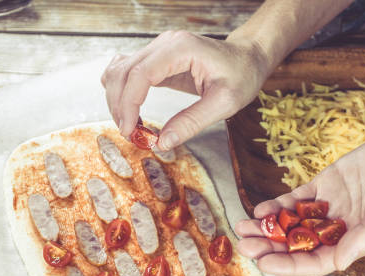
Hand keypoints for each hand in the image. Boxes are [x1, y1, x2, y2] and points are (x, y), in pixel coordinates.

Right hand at [101, 30, 270, 149]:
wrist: (247, 59)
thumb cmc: (241, 76)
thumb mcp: (225, 103)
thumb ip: (192, 122)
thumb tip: (162, 143)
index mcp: (181, 49)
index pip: (140, 73)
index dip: (128, 103)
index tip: (129, 130)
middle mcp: (165, 44)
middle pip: (124, 72)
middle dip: (119, 106)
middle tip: (129, 134)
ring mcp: (158, 49)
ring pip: (120, 71)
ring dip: (117, 99)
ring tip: (129, 125)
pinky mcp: (156, 59)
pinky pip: (127, 71)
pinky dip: (122, 92)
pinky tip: (130, 111)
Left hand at [235, 127, 364, 275]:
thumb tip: (338, 263)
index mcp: (356, 242)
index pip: (316, 262)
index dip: (289, 265)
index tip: (265, 264)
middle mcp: (338, 229)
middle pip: (297, 245)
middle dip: (269, 246)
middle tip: (243, 245)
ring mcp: (330, 207)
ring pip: (292, 223)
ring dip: (267, 227)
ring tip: (241, 227)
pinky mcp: (326, 185)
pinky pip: (297, 199)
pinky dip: (278, 205)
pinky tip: (261, 209)